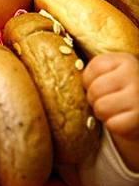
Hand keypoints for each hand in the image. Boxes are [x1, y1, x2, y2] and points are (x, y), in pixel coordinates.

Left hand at [83, 52, 138, 171]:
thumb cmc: (121, 89)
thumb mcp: (112, 72)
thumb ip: (93, 71)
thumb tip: (55, 73)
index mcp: (124, 60)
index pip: (91, 70)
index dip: (88, 83)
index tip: (99, 86)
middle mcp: (134, 74)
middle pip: (94, 90)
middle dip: (95, 99)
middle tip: (106, 100)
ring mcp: (138, 96)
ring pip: (101, 108)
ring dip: (103, 113)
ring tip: (114, 109)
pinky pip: (114, 125)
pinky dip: (115, 126)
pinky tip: (123, 119)